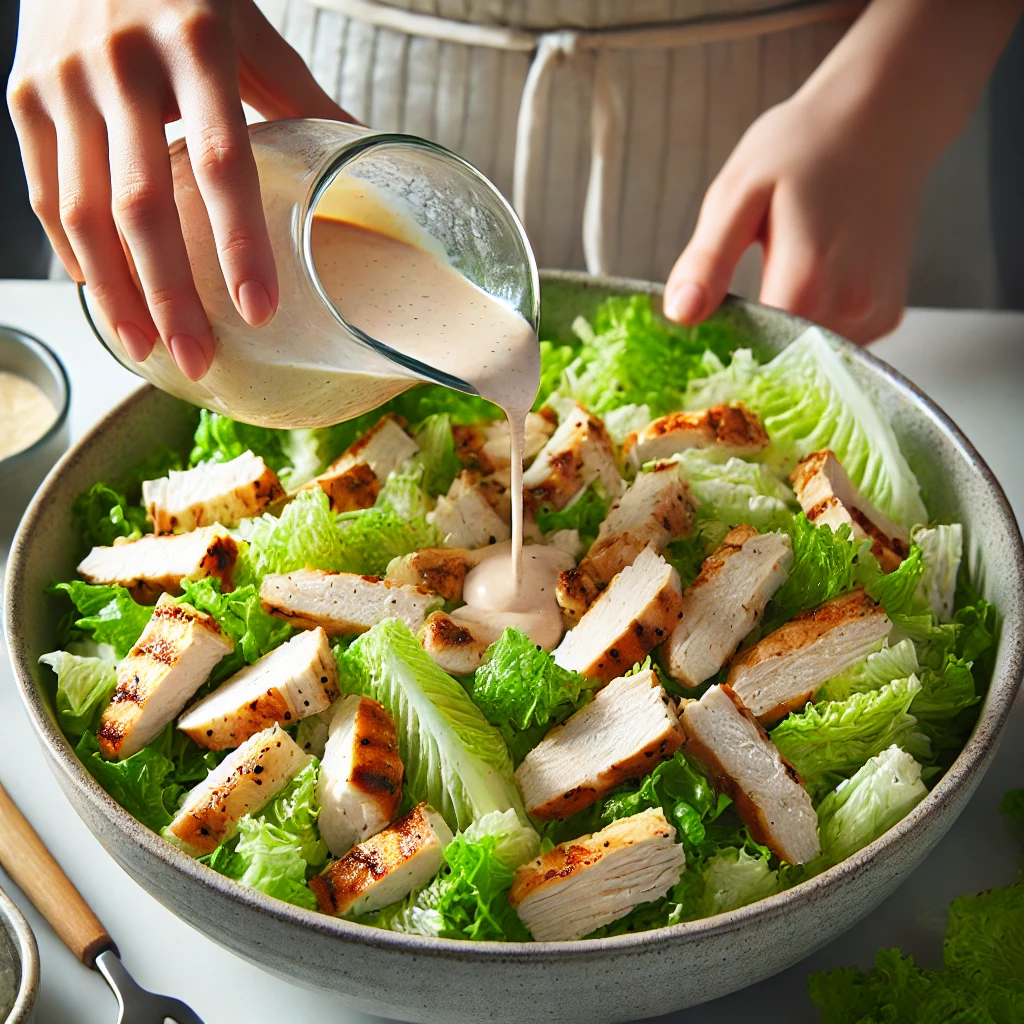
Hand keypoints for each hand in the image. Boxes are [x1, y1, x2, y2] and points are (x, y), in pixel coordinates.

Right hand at [7, 0, 352, 379]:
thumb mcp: (250, 30)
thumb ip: (299, 96)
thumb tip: (365, 158)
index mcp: (196, 43)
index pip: (222, 162)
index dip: (239, 244)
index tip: (260, 312)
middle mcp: (121, 62)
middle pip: (141, 204)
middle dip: (169, 294)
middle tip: (198, 359)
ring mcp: (62, 79)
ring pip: (81, 211)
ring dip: (115, 293)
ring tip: (147, 348)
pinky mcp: (22, 93)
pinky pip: (45, 194)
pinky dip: (75, 254)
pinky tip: (106, 296)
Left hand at [663, 89, 928, 343]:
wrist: (881, 119)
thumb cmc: (804, 147)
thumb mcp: (737, 195)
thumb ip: (708, 260)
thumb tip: (680, 313)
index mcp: (805, 284)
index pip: (752, 356)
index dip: (723, 354)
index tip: (705, 338)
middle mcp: (848, 307)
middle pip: (780, 359)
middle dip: (751, 343)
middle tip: (733, 303)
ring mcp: (873, 314)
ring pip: (808, 355)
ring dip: (783, 334)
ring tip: (778, 276)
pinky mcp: (886, 314)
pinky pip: (836, 343)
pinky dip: (814, 326)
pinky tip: (809, 283)